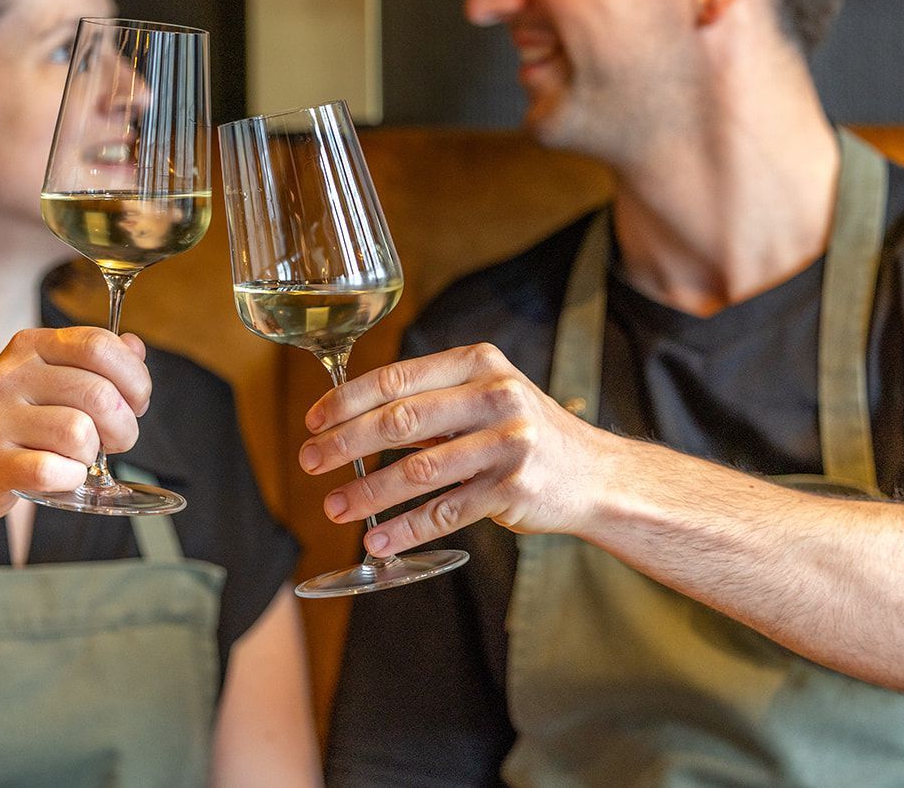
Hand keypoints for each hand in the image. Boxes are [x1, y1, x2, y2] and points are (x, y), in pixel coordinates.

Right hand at [0, 327, 151, 521]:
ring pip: (80, 433)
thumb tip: (135, 346)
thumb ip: (96, 361)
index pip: (99, 345)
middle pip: (99, 394)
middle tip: (118, 440)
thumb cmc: (17, 422)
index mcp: (31, 346)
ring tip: (81, 456)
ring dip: (94, 453)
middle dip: (125, 425)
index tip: (137, 402)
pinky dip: (71, 478)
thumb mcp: (52, 380)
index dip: (134, 377)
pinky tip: (62, 474)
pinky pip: (54, 470)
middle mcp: (11, 375)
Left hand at [299, 343, 616, 556]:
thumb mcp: (483, 397)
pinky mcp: (513, 490)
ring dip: (368, 493)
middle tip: (309, 461)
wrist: (594, 474)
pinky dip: (406, 530)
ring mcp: (507, 444)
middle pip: (400, 420)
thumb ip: (427, 400)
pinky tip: (377, 541)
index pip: (396, 378)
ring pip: (418, 471)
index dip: (346, 401)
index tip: (312, 421)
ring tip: (334, 508)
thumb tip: (349, 415)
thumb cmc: (522, 432)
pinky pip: (445, 512)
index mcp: (477, 363)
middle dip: (345, 443)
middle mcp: (495, 396)